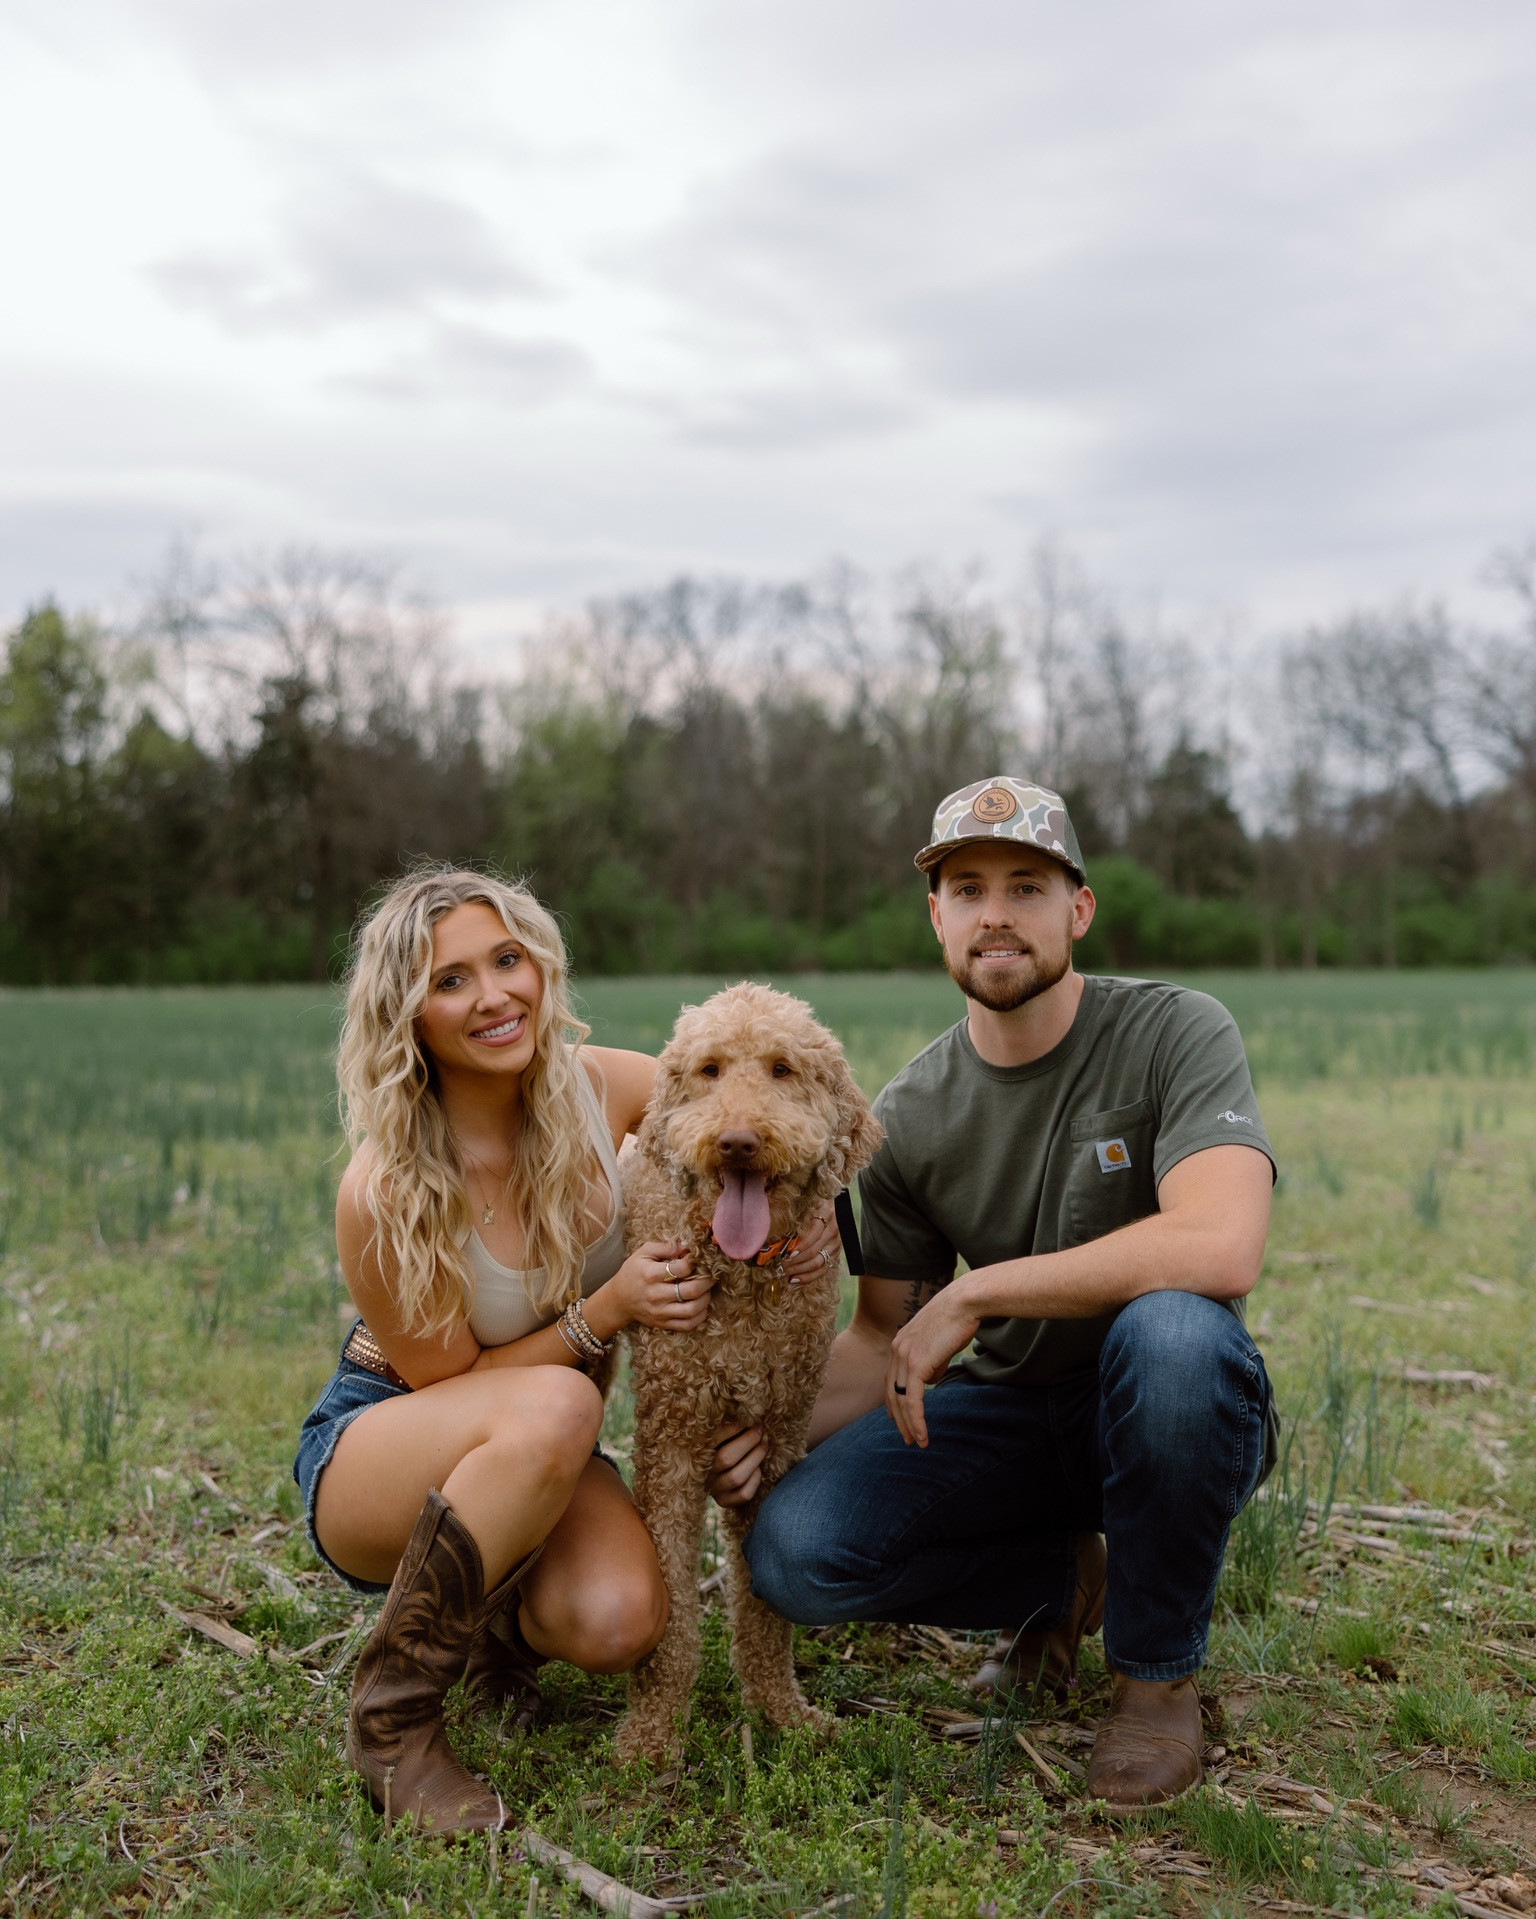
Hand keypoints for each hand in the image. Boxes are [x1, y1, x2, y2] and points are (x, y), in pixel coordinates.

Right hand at [594, 1240, 713, 1335]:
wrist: (618, 1300)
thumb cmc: (633, 1272)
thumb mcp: (644, 1253)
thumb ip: (666, 1247)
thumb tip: (688, 1245)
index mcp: (651, 1275)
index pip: (682, 1268)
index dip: (695, 1262)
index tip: (698, 1259)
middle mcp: (656, 1295)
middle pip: (691, 1291)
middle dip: (708, 1281)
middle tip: (711, 1275)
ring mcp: (660, 1312)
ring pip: (692, 1310)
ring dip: (706, 1299)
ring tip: (706, 1290)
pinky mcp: (663, 1324)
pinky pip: (688, 1325)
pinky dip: (700, 1317)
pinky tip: (701, 1306)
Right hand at [706, 1422, 766, 1506]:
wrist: (719, 1480)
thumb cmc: (724, 1448)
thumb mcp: (721, 1438)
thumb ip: (729, 1429)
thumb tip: (746, 1415)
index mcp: (696, 1453)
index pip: (712, 1439)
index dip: (732, 1429)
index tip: (748, 1420)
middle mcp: (703, 1473)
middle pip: (726, 1458)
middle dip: (748, 1441)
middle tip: (760, 1430)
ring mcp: (713, 1490)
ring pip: (737, 1476)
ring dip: (755, 1457)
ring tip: (764, 1444)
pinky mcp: (724, 1502)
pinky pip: (744, 1493)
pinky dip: (755, 1479)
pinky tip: (758, 1469)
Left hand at [783, 1199, 839, 1285]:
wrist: (823, 1207)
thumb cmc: (806, 1206)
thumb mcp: (800, 1206)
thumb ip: (790, 1217)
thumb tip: (770, 1236)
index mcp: (825, 1213)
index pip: (813, 1233)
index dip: (800, 1245)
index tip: (786, 1253)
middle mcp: (832, 1229)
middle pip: (814, 1251)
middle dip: (795, 1261)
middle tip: (780, 1265)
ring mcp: (835, 1242)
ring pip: (818, 1262)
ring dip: (799, 1270)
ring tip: (785, 1273)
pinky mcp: (835, 1253)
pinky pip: (822, 1269)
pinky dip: (808, 1277)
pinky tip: (794, 1279)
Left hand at [885, 1284, 979, 1447]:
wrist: (964, 1302)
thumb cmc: (958, 1319)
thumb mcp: (938, 1342)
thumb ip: (931, 1361)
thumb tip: (931, 1378)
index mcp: (899, 1343)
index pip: (890, 1379)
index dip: (892, 1401)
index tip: (897, 1418)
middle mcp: (896, 1350)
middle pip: (891, 1392)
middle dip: (899, 1418)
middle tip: (906, 1438)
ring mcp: (904, 1357)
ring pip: (901, 1400)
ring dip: (909, 1425)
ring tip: (916, 1442)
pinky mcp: (917, 1364)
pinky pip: (913, 1400)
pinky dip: (917, 1420)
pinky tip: (922, 1435)